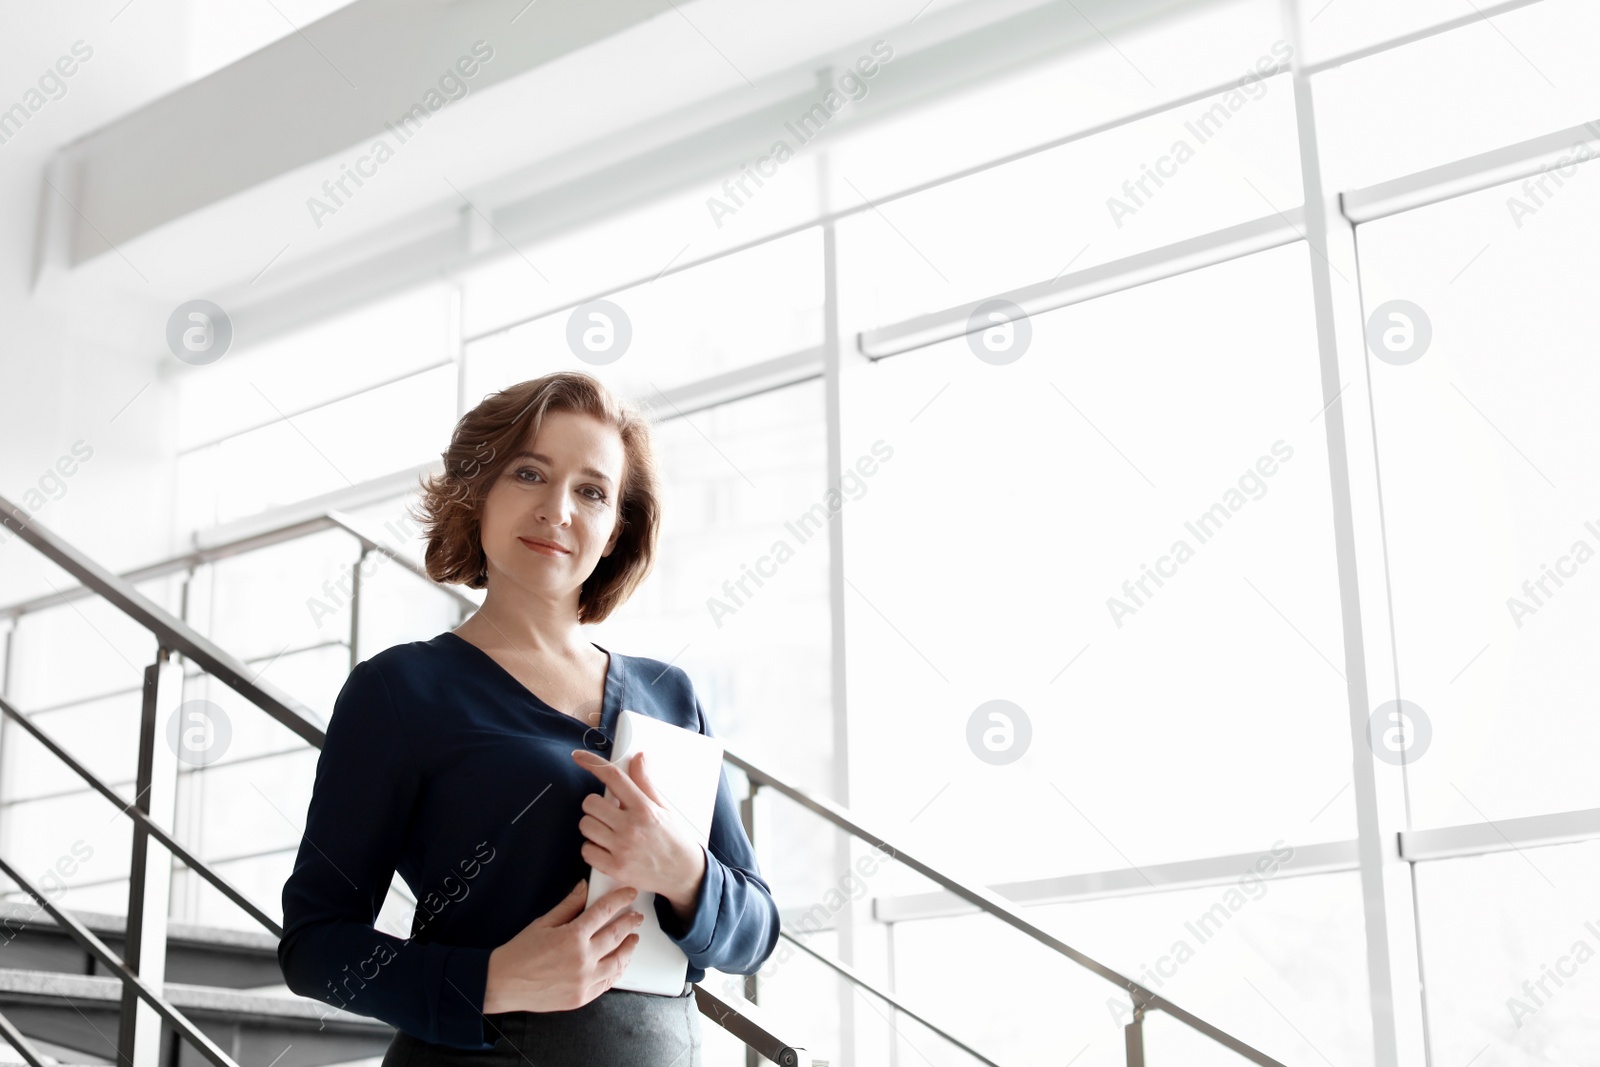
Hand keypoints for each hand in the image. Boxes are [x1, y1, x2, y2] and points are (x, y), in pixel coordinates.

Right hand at [482, 880, 642, 1012]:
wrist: (503, 983)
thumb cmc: (520, 952)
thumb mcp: (544, 922)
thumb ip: (569, 905)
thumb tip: (584, 887)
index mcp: (573, 936)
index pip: (605, 911)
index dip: (620, 899)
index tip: (630, 893)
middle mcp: (583, 959)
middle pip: (616, 935)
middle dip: (630, 922)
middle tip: (637, 916)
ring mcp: (584, 980)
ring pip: (617, 962)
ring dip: (629, 948)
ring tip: (633, 939)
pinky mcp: (581, 997)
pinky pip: (607, 982)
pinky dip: (616, 971)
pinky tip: (619, 963)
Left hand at [572, 749, 707, 922]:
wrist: (684, 873)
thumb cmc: (673, 838)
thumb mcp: (663, 807)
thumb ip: (645, 782)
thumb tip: (639, 758)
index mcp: (644, 808)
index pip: (613, 777)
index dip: (592, 763)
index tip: (578, 757)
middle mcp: (631, 826)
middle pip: (590, 803)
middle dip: (595, 805)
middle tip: (606, 812)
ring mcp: (622, 848)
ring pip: (585, 825)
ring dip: (592, 826)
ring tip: (607, 831)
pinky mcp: (615, 868)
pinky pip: (586, 851)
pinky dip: (592, 849)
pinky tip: (605, 848)